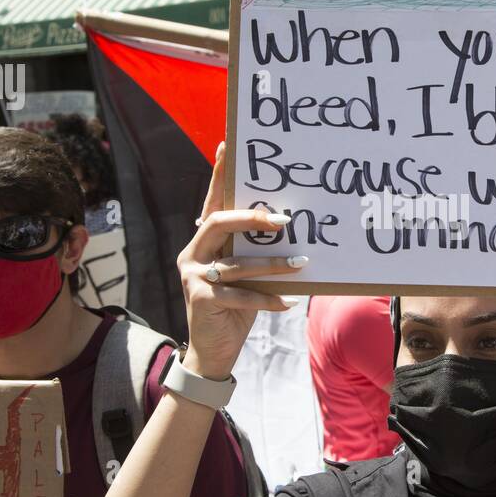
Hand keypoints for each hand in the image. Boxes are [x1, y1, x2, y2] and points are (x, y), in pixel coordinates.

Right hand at [177, 142, 305, 379]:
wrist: (213, 351)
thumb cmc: (235, 308)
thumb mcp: (245, 276)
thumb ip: (253, 252)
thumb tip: (289, 227)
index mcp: (203, 242)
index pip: (213, 202)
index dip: (220, 175)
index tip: (227, 145)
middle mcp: (193, 254)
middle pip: (218, 222)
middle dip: (252, 218)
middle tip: (285, 220)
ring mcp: (194, 276)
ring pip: (237, 263)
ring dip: (273, 264)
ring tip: (302, 262)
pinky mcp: (201, 299)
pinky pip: (240, 295)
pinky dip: (268, 299)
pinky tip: (289, 302)